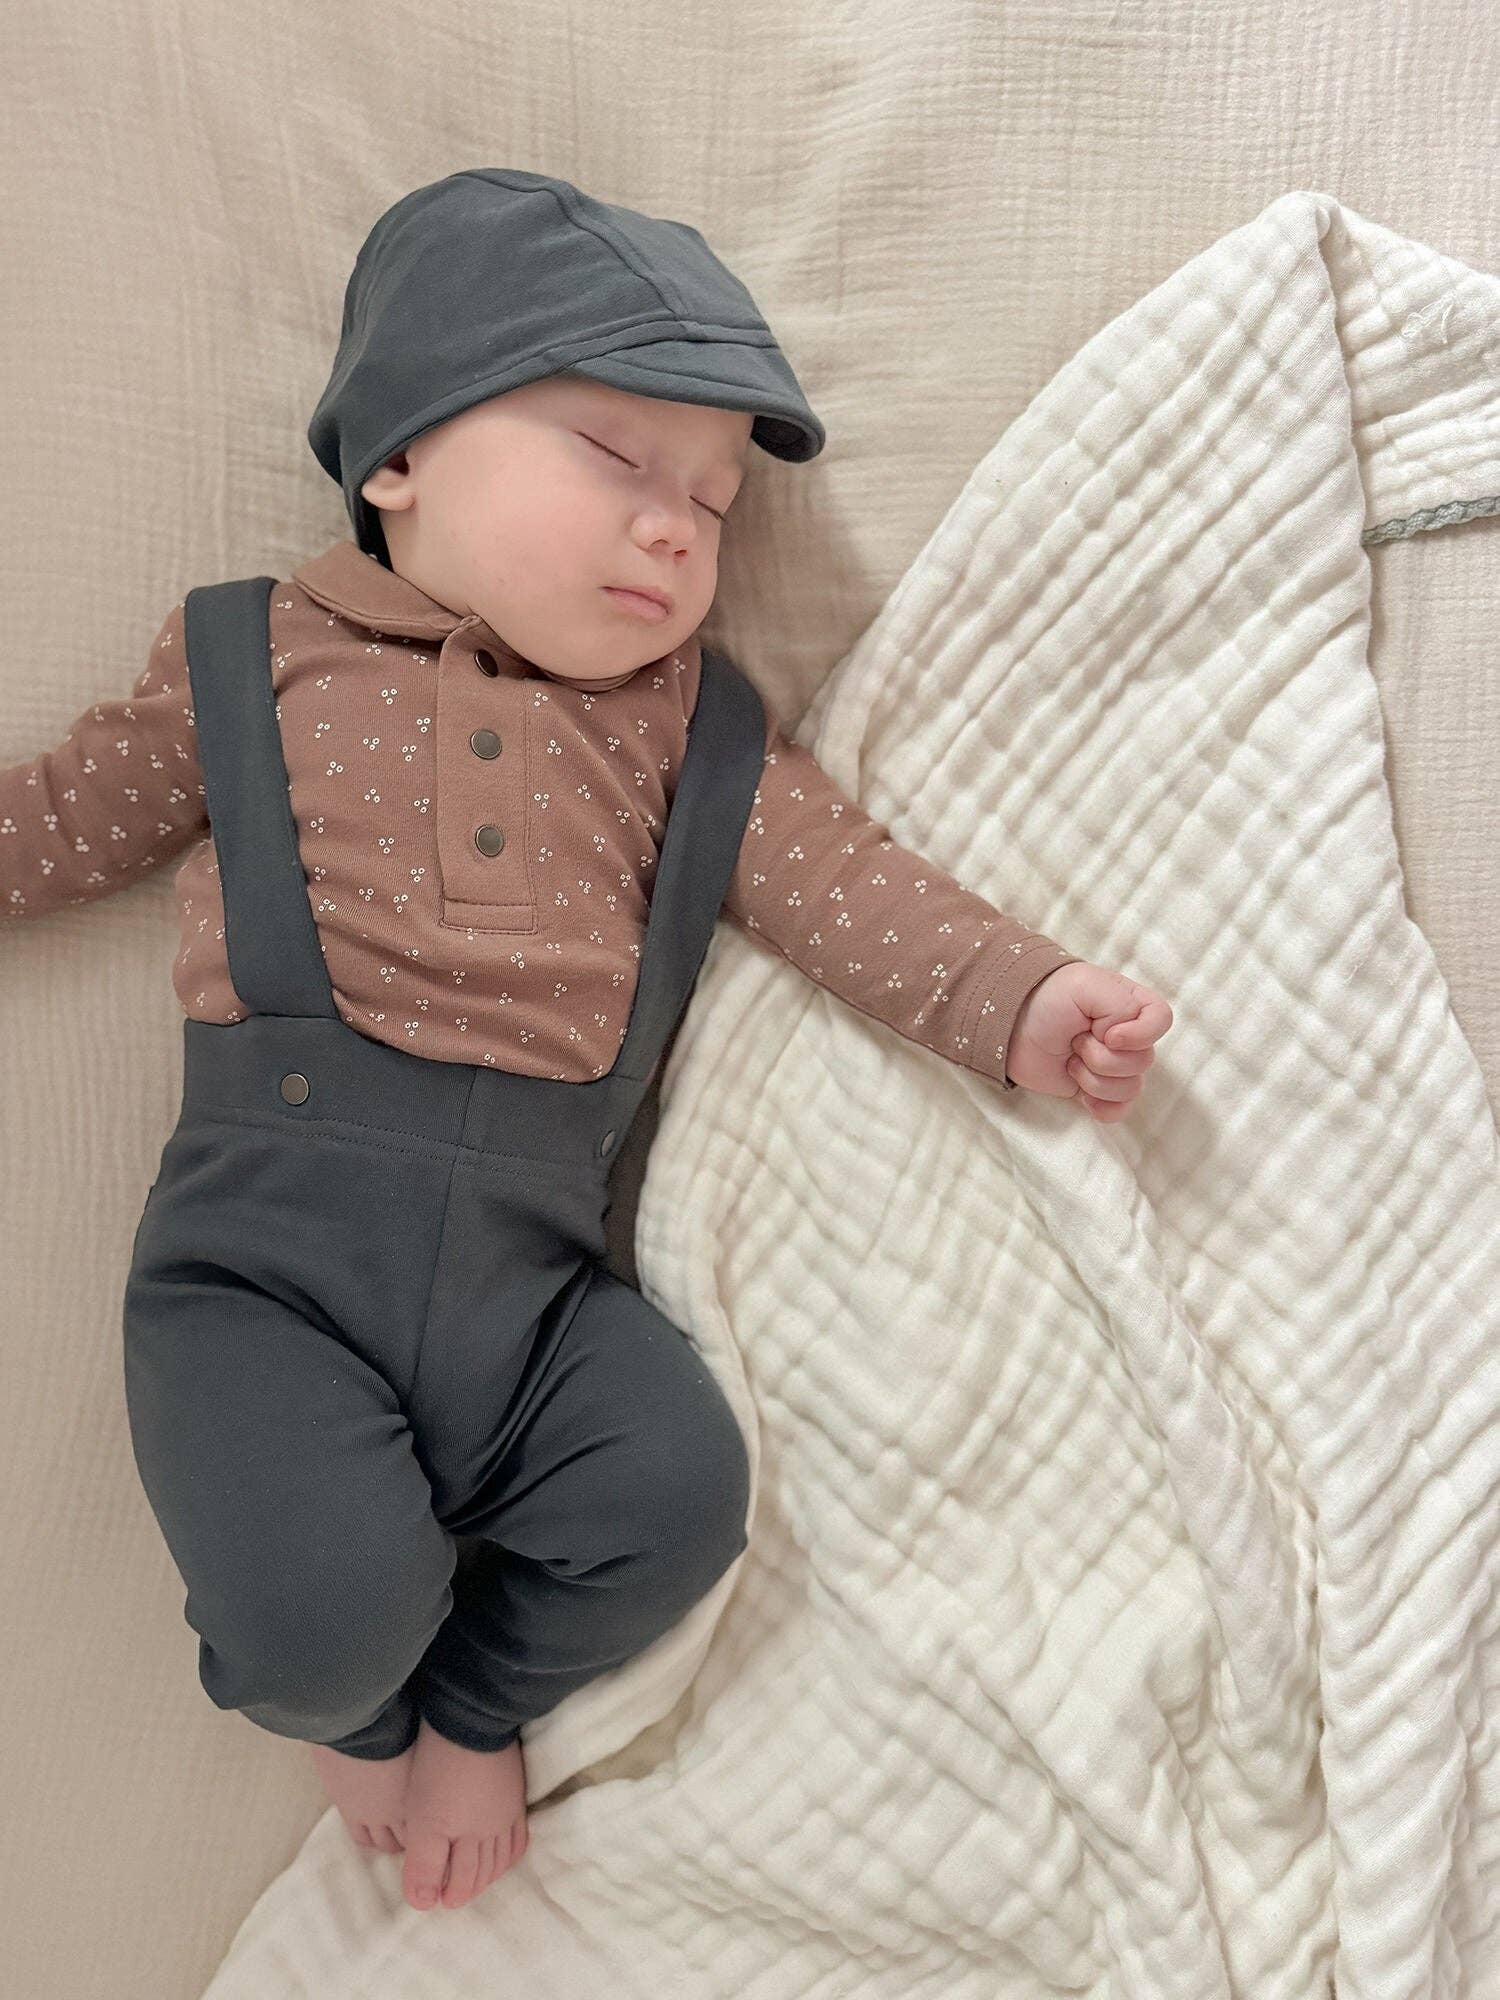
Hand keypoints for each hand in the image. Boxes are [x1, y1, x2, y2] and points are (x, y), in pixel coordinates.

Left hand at [1004, 962, 1172, 1120]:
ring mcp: (1112, 1065)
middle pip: (1143, 1062)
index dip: (1140, 1035)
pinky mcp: (1096, 1089)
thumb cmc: (1048, 998)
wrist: (1009, 1025)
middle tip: (1075, 1039)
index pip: (1163, 1021)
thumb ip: (1122, 1006)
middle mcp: (1128, 1037)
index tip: (1109, 1035)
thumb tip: (1125, 1043)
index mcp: (1132, 1005)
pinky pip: (1118, 1110)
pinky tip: (1080, 1094)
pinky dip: (1100, 1106)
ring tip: (1070, 1059)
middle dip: (1103, 1056)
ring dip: (1093, 1078)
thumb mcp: (1087, 986)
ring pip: (1130, 1088)